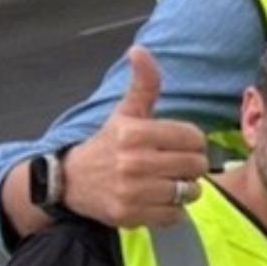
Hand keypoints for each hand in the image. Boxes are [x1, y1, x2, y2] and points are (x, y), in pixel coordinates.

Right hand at [62, 47, 209, 227]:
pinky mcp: (130, 214)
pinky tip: (156, 199)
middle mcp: (133, 161)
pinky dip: (171, 210)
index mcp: (135, 132)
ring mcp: (131, 190)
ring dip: (184, 189)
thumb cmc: (108, 144)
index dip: (193, 142)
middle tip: (174, 165)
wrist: (70, 181)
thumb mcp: (125, 112)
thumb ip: (143, 84)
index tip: (180, 145)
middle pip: (196, 166)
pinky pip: (174, 215)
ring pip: (189, 192)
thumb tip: (140, 50)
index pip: (194, 138)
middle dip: (191, 166)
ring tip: (166, 182)